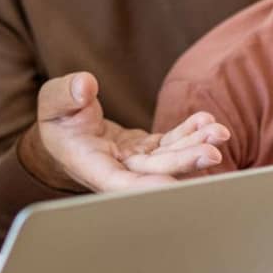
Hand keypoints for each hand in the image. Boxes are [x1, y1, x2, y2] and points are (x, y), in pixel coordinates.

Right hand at [26, 71, 228, 192]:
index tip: (172, 186)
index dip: (146, 186)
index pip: (119, 183)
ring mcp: (134, 162)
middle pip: (154, 171)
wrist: (64, 131)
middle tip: (212, 152)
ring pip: (168, 158)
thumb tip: (85, 85)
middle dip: (184, 162)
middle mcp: (117, 170)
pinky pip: (171, 143)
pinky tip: (206, 121)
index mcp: (90, 165)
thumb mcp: (52, 102)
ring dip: (195, 146)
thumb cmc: (57, 119)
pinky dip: (189, 133)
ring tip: (219, 133)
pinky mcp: (146, 151)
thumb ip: (66, 94)